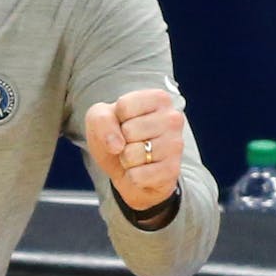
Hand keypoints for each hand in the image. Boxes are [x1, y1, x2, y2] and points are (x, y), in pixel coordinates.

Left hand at [84, 89, 183, 212]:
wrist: (126, 170)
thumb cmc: (116, 136)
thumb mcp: (99, 119)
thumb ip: (100, 120)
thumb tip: (116, 145)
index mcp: (158, 98)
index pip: (124, 106)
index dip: (116, 118)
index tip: (124, 122)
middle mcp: (173, 118)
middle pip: (129, 130)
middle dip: (121, 140)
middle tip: (130, 142)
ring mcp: (175, 145)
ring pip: (132, 154)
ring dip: (126, 159)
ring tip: (136, 156)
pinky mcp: (172, 170)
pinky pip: (137, 176)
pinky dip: (132, 176)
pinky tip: (143, 170)